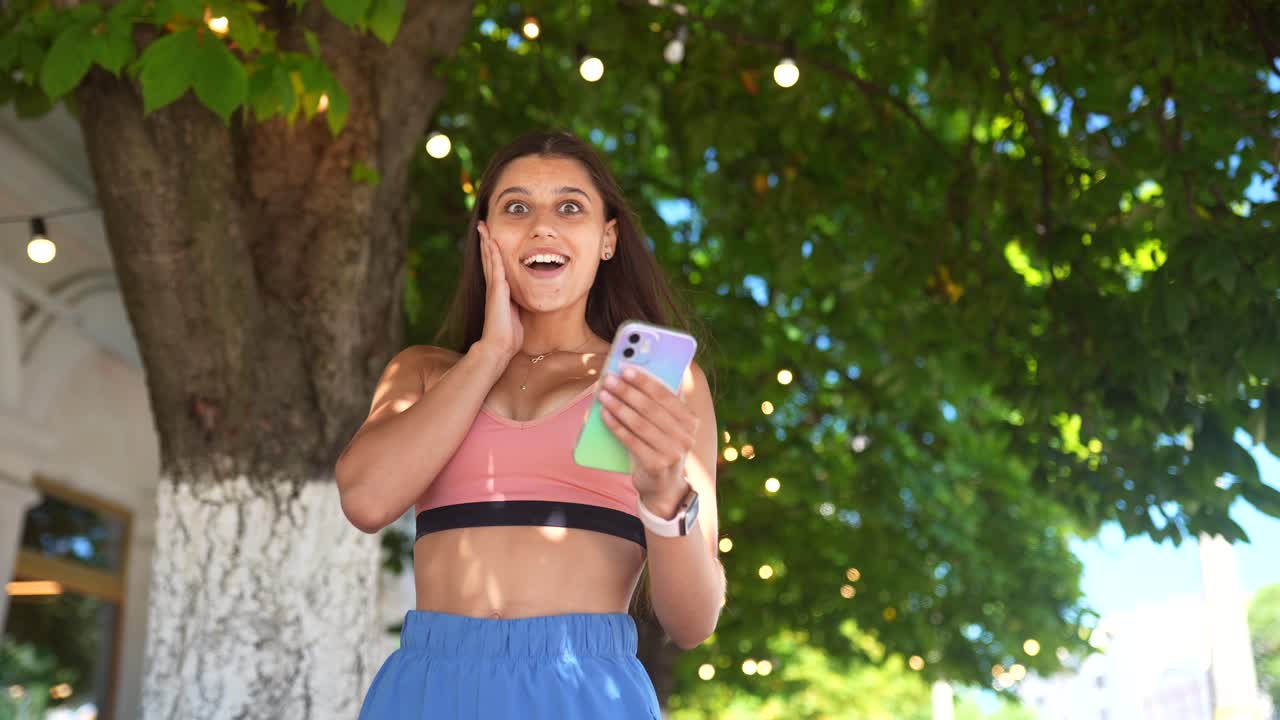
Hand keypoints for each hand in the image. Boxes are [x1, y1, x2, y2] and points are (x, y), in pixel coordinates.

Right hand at [475, 221, 522, 361]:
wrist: (499, 346)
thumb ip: (517, 305)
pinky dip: (493, 253)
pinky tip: (491, 241)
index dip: (492, 252)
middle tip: (482, 225)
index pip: (494, 267)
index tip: (489, 238)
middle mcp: (494, 287)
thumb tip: (524, 303)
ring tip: (482, 227)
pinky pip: (496, 266)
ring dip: (486, 242)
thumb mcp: (516, 315)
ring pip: (489, 259)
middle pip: (488, 258)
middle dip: (485, 241)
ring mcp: (494, 287)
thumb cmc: (509, 335)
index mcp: (499, 291)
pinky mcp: (497, 289)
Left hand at [597, 367, 698, 515]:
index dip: (645, 381)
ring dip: (618, 406)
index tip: (626, 369)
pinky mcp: (657, 466)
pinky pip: (632, 441)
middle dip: (627, 391)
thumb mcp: (667, 426)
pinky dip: (616, 426)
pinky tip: (604, 415)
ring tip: (603, 395)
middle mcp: (686, 436)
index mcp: (690, 420)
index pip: (666, 395)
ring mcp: (673, 452)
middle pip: (651, 408)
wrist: (664, 486)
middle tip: (609, 380)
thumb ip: (659, 405)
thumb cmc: (661, 447)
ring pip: (640, 423)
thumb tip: (634, 375)